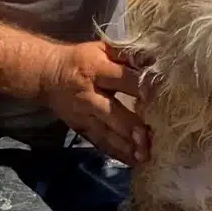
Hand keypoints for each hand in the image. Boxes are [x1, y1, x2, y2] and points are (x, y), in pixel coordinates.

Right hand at [39, 41, 150, 164]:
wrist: (48, 75)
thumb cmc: (82, 59)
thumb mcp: (102, 49)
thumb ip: (127, 56)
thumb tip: (156, 63)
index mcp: (96, 69)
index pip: (122, 79)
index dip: (142, 88)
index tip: (163, 98)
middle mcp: (89, 94)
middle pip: (112, 112)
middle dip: (131, 126)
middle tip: (150, 137)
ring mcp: (83, 115)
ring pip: (106, 133)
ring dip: (126, 146)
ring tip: (145, 156)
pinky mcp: (81, 128)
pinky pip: (99, 143)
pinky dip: (116, 153)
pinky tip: (133, 161)